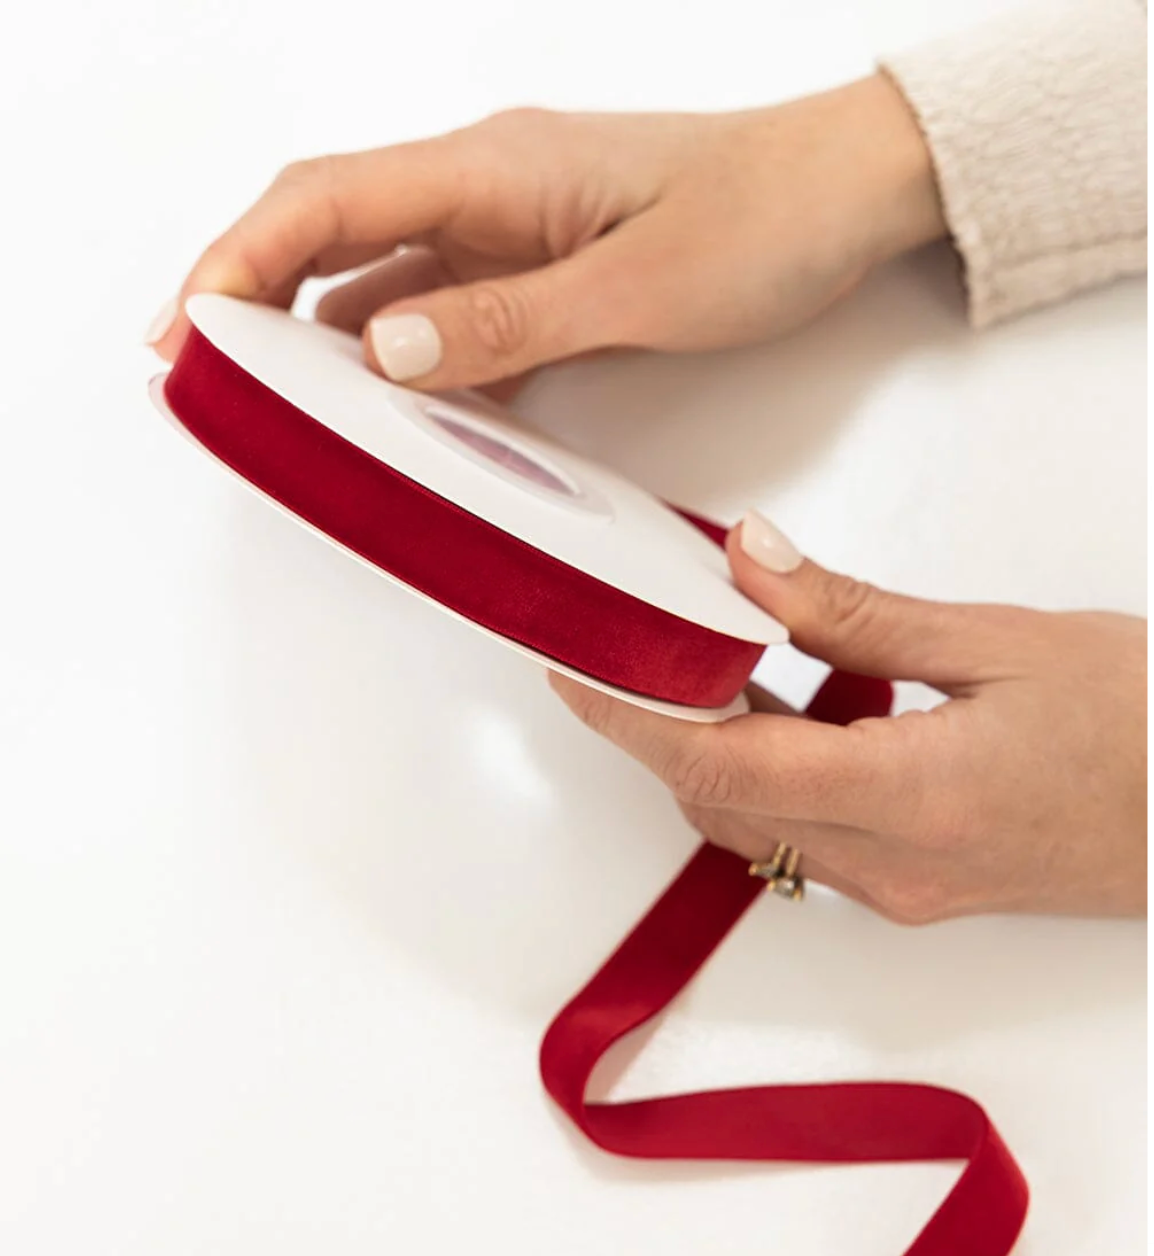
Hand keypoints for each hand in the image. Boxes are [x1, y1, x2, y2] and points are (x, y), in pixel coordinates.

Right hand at [147, 75, 944, 391]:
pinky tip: (391, 406)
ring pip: (383, 279)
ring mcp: (511, 232)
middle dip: (252, 294)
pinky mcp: (540, 271)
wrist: (843, 196)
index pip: (327, 203)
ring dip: (323, 335)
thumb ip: (509, 319)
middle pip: (330, 233)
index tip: (186, 329)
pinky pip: (448, 314)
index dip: (238, 260)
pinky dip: (405, 359)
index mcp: (493, 171)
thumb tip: (384, 350)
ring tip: (277, 402)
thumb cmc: (761, 221)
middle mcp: (486, 192)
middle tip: (203, 373)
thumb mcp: (636, 282)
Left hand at [550, 514, 1146, 922]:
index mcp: (913, 798)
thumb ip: (855, 612)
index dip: (631, 716)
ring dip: (707, 749)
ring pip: (753, 823)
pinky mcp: (918, 885)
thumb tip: (752, 561)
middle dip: (655, 727)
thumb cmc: (1150, 724)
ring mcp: (904, 887)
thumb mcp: (1000, 644)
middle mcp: (893, 865)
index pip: (721, 762)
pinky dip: (761, 773)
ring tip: (693, 661)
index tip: (576, 667)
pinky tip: (772, 707)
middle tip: (627, 642)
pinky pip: (801, 835)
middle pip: (721, 798)